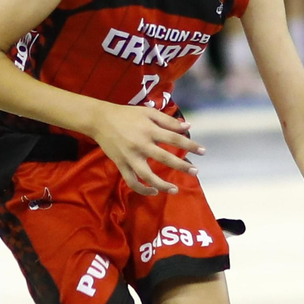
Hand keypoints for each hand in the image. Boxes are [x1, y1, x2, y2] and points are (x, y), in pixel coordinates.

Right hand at [88, 104, 203, 195]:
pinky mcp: (121, 164)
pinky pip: (132, 181)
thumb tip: (188, 126)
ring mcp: (130, 157)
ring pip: (147, 175)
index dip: (190, 145)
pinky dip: (142, 189)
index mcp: (149, 130)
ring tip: (174, 189)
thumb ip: (168, 121)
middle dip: (182, 166)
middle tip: (196, 172)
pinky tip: (154, 191)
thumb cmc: (127, 115)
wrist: (100, 120)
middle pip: (165, 158)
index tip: (203, 152)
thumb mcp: (148, 113)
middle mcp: (141, 144)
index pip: (174, 139)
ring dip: (162, 184)